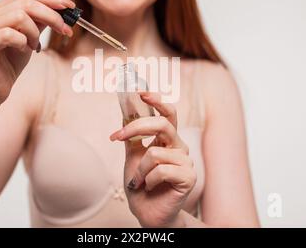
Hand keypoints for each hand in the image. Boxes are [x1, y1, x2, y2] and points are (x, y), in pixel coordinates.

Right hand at [0, 0, 74, 107]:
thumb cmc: (12, 60)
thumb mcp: (32, 35)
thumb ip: (43, 18)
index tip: (69, 6)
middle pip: (25, 3)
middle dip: (51, 15)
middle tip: (65, 29)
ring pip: (18, 16)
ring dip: (34, 32)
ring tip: (34, 45)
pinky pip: (8, 35)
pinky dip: (22, 41)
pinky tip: (24, 50)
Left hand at [110, 92, 196, 227]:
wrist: (147, 212)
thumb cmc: (141, 184)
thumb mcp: (132, 157)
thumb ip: (131, 137)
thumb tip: (123, 114)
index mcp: (168, 139)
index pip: (167, 113)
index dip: (157, 100)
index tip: (140, 92)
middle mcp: (179, 146)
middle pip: (162, 124)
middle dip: (136, 128)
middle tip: (116, 136)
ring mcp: (186, 161)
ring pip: (154, 153)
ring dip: (139, 170)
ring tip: (139, 182)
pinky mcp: (188, 177)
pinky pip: (161, 170)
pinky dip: (148, 180)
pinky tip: (149, 187)